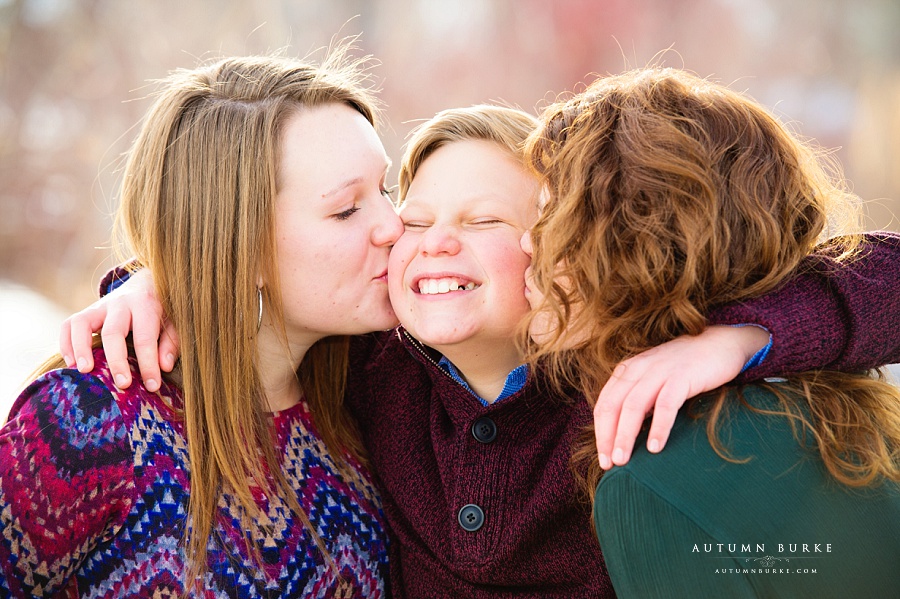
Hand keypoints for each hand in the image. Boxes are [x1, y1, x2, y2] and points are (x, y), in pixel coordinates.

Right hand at [59, 269, 177, 390]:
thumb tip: (165, 367)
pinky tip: (72, 363)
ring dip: (81, 349)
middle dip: (117, 361)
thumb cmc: (160, 310)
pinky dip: (66, 344)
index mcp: (145, 305)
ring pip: (81, 323)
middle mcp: (120, 303)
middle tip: (123, 385)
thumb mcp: (172, 322)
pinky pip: (68, 325)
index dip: (148, 364)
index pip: (145, 337)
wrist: (144, 284)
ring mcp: (100, 306)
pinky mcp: (86, 312)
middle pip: (113, 332)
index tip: (152, 385)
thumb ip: (170, 343)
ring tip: (85, 372)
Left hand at [594, 324, 769, 468]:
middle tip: (610, 465)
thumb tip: (627, 436)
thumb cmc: (687, 368)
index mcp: (628, 371)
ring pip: (633, 406)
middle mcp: (638, 369)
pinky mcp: (682, 375)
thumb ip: (640, 401)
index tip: (604, 459)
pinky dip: (658, 426)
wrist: (722, 343)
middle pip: (613, 406)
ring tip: (624, 461)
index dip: (600, 433)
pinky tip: (655, 447)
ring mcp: (659, 371)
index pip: (604, 404)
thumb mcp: (655, 381)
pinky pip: (665, 404)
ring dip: (626, 436)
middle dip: (607, 438)